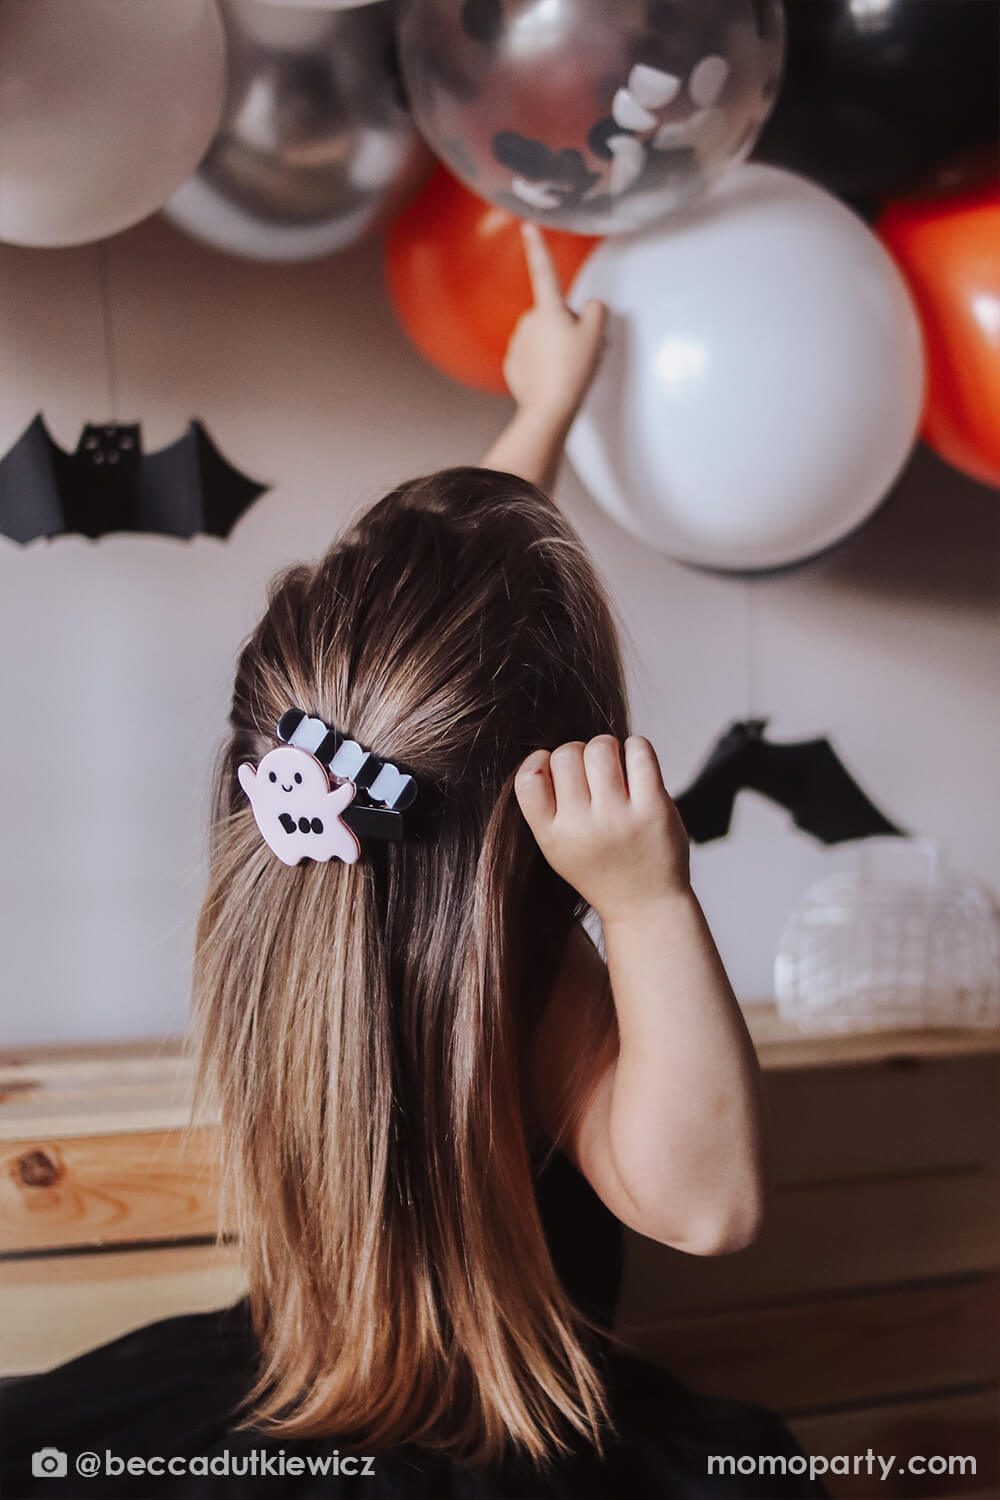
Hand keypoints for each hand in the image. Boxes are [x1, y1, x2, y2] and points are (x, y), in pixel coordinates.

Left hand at [502, 223, 606, 424]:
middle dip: (566, 327)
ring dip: (555, 347)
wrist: (548, 409)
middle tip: (580, 350)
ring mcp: (517, 343)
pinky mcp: (512, 365)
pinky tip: (552, 379)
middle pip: (553, 315)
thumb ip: (596, 312)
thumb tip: (590, 308)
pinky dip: (542, 365)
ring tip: (567, 369)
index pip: (544, 272)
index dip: (538, 247)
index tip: (527, 227)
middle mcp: (528, 321)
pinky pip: (531, 358)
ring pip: (542, 337)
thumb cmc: (573, 371)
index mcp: (548, 310)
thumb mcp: (596, 337)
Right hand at [514, 735, 690, 925]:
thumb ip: (546, 807)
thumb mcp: (557, 849)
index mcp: (551, 837)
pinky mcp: (654, 808)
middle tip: (591, 771)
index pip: (528, 778)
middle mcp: (581, 827)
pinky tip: (635, 765)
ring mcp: (618, 817)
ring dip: (607, 747)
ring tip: (614, 766)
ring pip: (601, 747)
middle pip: (566, 754)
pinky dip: (636, 748)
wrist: (645, 904)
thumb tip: (549, 752)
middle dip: (578, 752)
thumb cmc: (600, 867)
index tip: (553, 768)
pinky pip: (638, 751)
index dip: (539, 760)